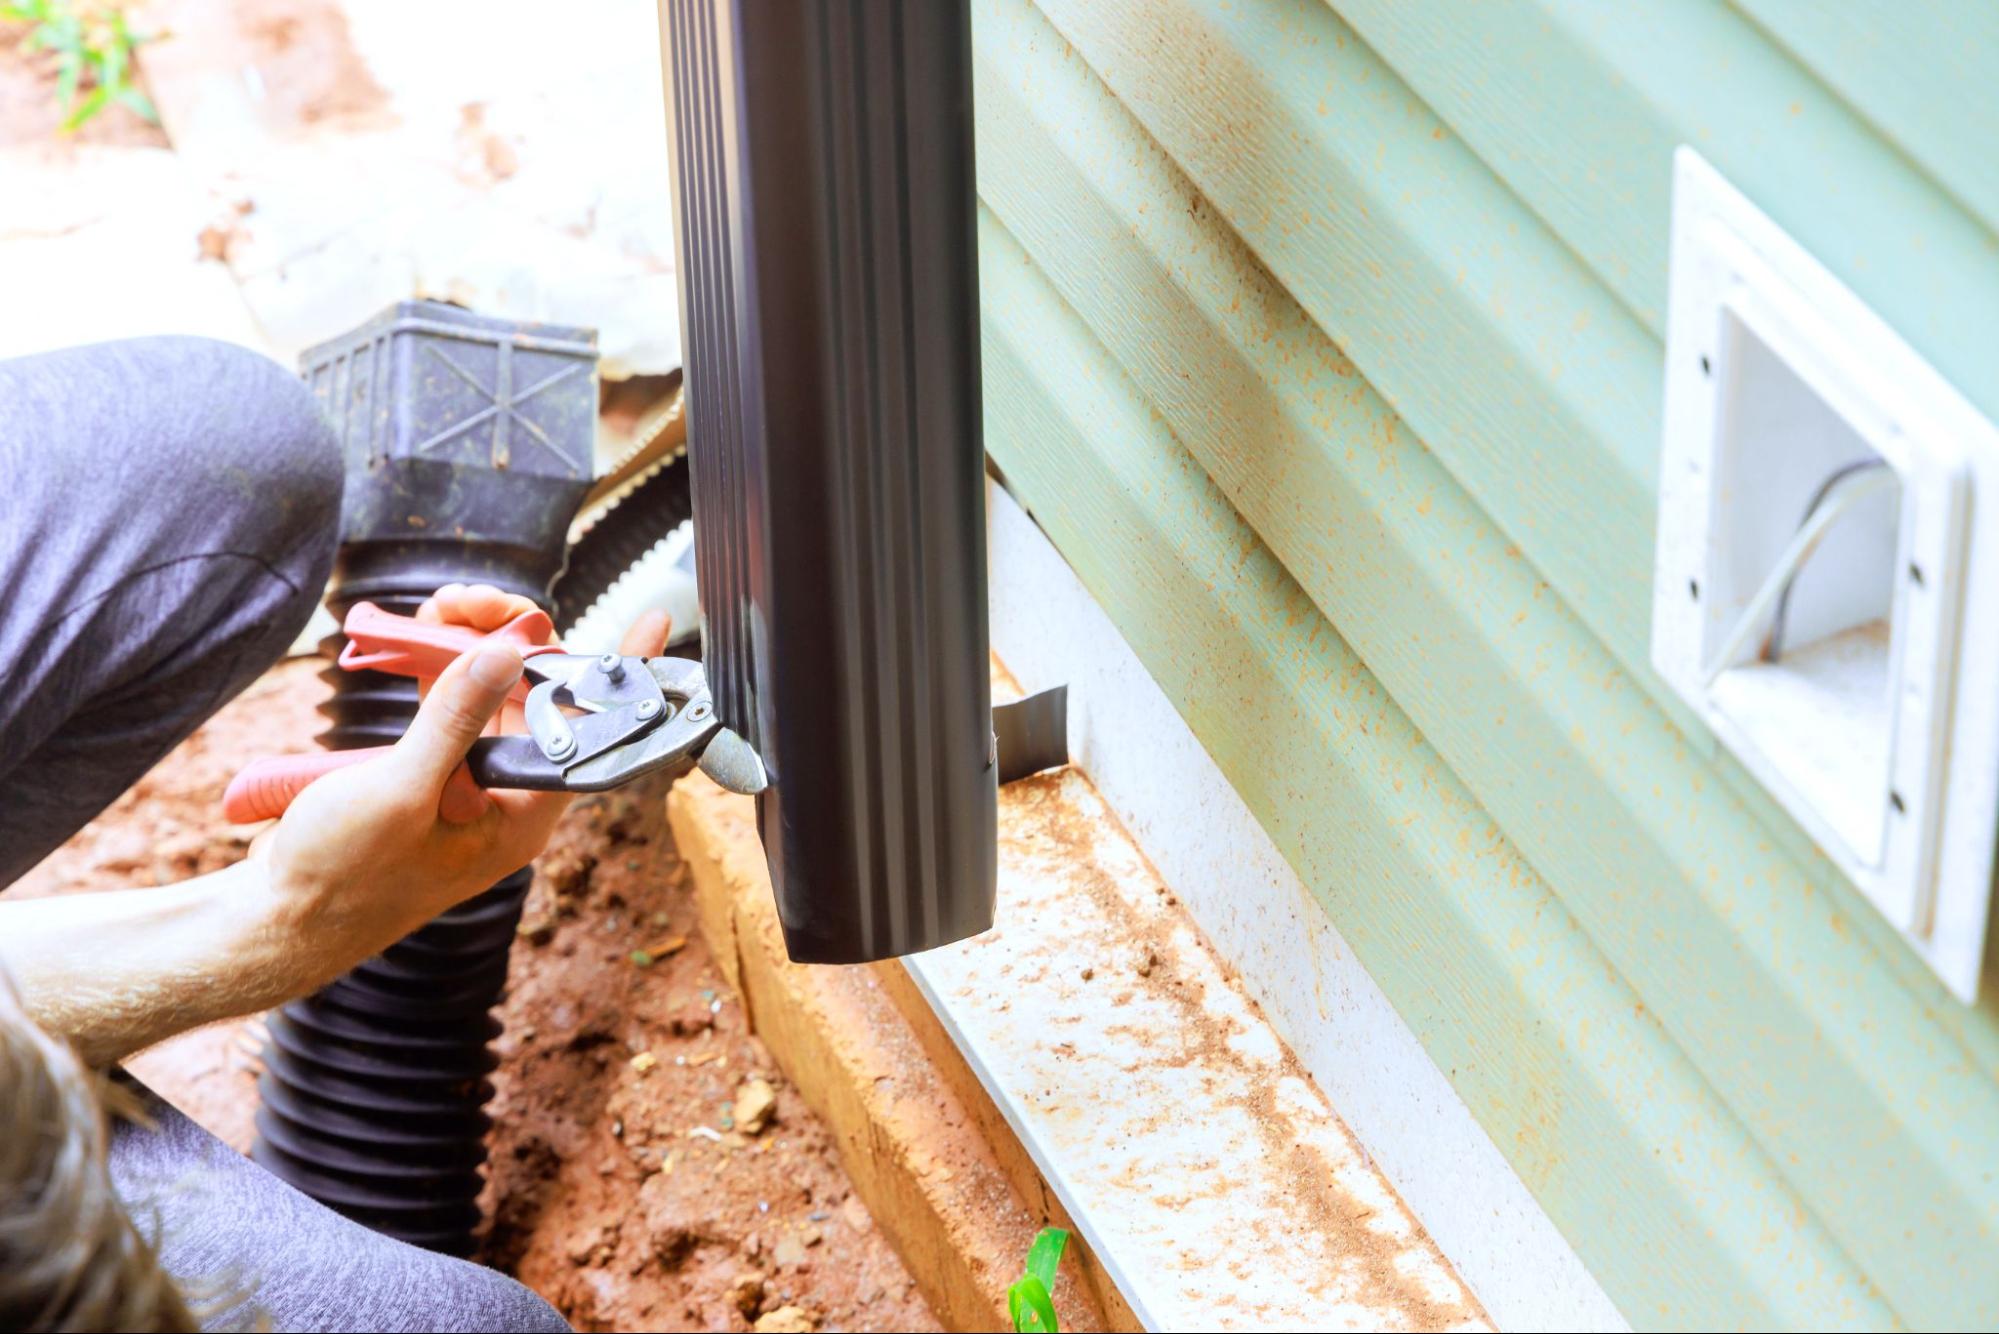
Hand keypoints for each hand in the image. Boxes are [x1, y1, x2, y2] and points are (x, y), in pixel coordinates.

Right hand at [258, 584, 670, 967]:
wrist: (274, 915)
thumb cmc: (340, 877)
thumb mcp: (399, 793)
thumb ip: (454, 721)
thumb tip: (506, 654)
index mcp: (521, 816)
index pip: (590, 734)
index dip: (622, 676)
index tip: (655, 621)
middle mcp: (505, 795)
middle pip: (537, 697)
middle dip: (513, 638)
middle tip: (473, 602)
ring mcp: (467, 777)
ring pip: (491, 689)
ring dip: (468, 641)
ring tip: (436, 610)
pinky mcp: (428, 763)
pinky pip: (449, 697)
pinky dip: (435, 661)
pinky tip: (412, 633)